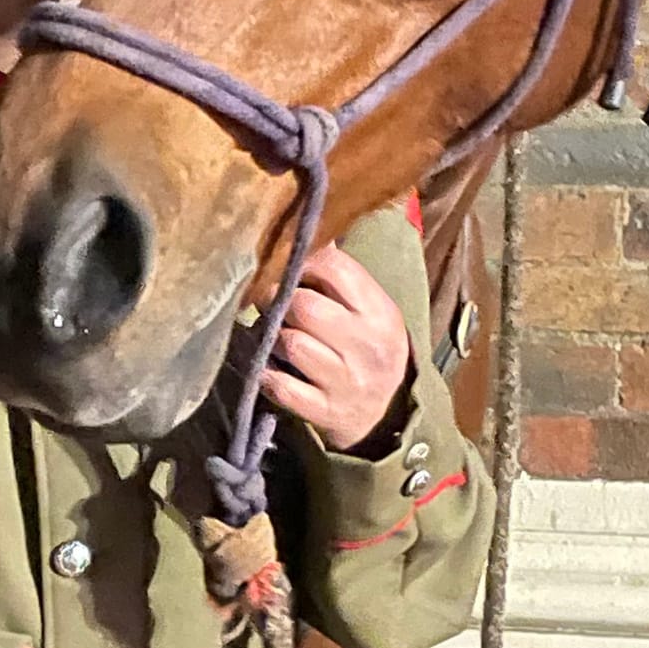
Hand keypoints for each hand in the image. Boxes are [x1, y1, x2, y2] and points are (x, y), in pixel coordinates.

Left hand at [260, 244, 411, 450]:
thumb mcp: (369, 311)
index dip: (301, 262)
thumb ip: (341, 277)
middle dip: (279, 302)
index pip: (335, 269)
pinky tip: (267, 368)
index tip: (288, 268)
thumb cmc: (366, 349)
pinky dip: (266, 375)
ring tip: (274, 337)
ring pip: (290, 343)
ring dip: (272, 339)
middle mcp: (367, 346)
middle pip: (305, 307)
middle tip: (271, 304)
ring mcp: (347, 381)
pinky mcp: (325, 411)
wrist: (383, 416)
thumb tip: (310, 231)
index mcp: (380, 313)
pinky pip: (281, 387)